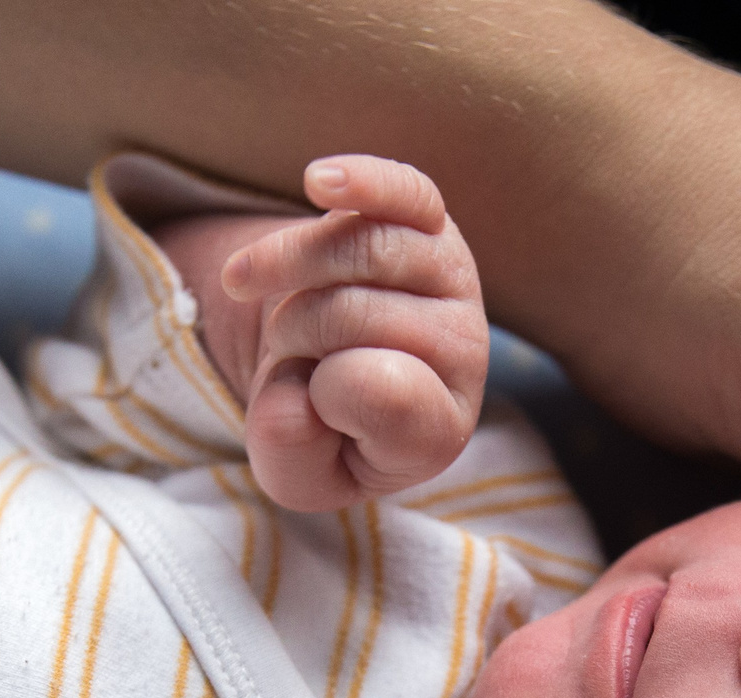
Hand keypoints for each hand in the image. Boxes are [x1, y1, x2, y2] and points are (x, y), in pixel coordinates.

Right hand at [215, 154, 487, 509]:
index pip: (388, 397)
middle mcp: (465, 352)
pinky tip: (319, 183)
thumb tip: (294, 400)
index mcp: (440, 428)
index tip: (313, 403)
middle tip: (287, 354)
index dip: (328, 395)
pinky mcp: (433, 222)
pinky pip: (407, 192)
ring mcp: (454, 281)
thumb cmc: (316, 426)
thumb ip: (292, 456)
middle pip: (358, 316)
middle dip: (295, 333)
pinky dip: (362, 182)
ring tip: (275, 298)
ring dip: (289, 270)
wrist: (329, 363)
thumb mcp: (298, 470)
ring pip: (363, 250)